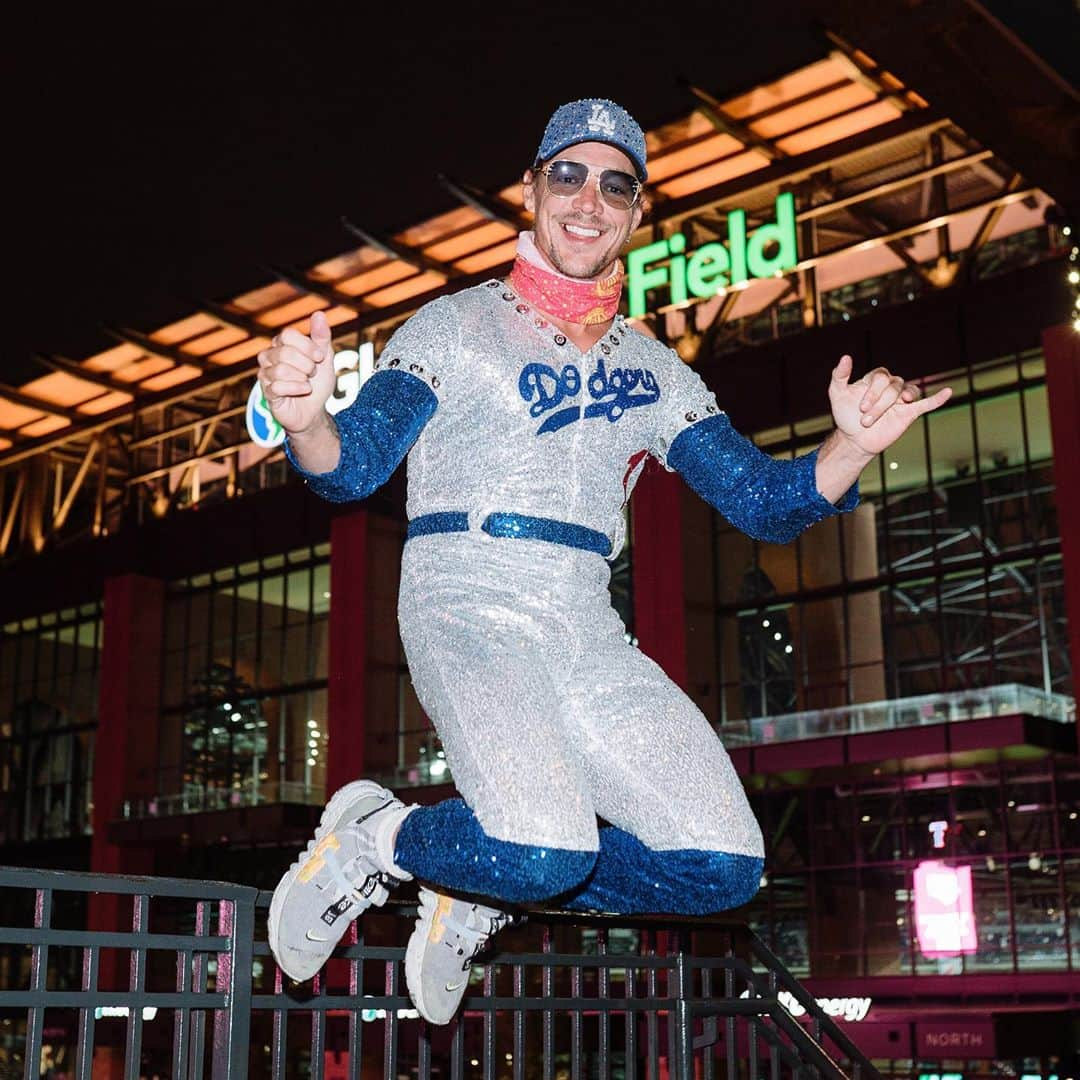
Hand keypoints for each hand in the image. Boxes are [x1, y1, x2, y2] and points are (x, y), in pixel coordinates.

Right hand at [256, 310, 337, 435]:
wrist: (315, 410)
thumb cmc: (317, 383)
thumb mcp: (325, 358)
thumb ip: (321, 337)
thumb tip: (318, 313)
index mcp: (281, 344)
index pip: (288, 334)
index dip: (308, 346)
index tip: (319, 357)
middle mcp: (269, 356)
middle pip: (285, 352)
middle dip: (307, 365)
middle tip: (312, 373)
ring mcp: (265, 374)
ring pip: (281, 370)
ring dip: (302, 378)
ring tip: (306, 382)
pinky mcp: (267, 392)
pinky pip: (278, 386)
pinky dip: (297, 389)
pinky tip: (303, 390)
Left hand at [828, 355, 951, 456]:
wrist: (855, 440)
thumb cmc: (846, 416)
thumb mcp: (837, 395)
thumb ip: (839, 376)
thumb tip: (846, 357)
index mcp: (875, 379)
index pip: (880, 377)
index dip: (872, 391)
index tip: (861, 408)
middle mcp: (890, 386)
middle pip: (893, 386)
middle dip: (878, 403)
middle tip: (865, 419)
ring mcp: (901, 399)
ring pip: (906, 393)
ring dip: (890, 406)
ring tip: (878, 418)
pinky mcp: (910, 412)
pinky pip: (927, 402)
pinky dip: (938, 398)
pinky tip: (948, 391)